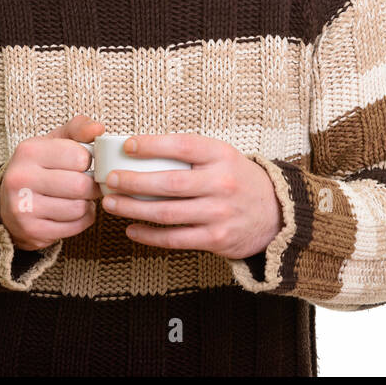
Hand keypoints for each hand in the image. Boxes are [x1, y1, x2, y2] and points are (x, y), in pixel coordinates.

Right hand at [0, 115, 103, 250]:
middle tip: (87, 183)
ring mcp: (24, 207)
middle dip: (91, 185)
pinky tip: (71, 212)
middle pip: (81, 185)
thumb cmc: (39, 168)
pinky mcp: (32, 230)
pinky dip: (82, 219)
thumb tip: (98, 129)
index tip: (81, 163)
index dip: (87, 161)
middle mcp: (21, 178)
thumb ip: (78, 129)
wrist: (7, 204)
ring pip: (79, 207)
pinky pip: (75, 226)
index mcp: (29, 151)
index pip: (79, 156)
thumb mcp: (53, 142)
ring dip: (86, 203)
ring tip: (76, 197)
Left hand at [101, 134, 283, 258]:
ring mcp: (219, 213)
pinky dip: (149, 235)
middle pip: (169, 183)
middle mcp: (221, 184)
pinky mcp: (216, 238)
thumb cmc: (238, 181)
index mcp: (221, 156)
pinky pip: (174, 239)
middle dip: (133, 181)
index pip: (182, 146)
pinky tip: (132, 229)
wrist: (275, 214)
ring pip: (167, 213)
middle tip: (110, 179)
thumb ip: (191, 155)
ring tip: (111, 203)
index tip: (128, 145)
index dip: (152, 145)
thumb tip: (142, 152)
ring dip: (134, 209)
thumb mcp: (222, 158)